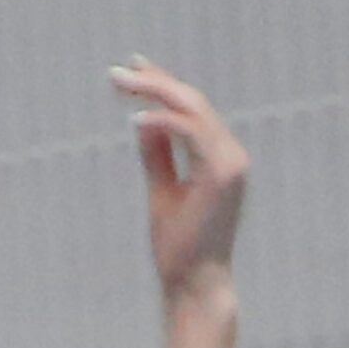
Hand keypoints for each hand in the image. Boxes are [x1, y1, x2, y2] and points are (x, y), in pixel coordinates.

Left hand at [109, 59, 246, 307]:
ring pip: (194, 109)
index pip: (189, 109)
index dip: (162, 84)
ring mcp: (231, 161)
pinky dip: (164, 123)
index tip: (133, 67)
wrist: (193, 281)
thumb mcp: (162, 192)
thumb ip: (157, 157)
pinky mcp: (224, 173)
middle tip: (116, 71)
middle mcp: (229, 152)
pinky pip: (193, 134)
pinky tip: (136, 119)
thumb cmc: (179, 245)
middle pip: (192, 101)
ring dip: (156, 92)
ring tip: (122, 83)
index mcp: (217, 156)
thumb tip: (142, 123)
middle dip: (154, 81)